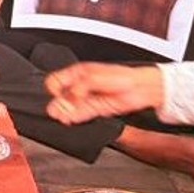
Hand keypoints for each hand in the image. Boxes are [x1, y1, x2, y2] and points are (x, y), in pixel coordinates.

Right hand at [45, 63, 163, 123]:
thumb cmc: (121, 76)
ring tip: (61, 117)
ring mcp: (87, 98)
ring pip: (70, 107)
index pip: (55, 80)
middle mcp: (80, 86)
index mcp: (77, 73)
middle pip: (61, 95)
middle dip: (58, 102)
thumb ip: (79, 87)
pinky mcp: (94, 109)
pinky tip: (69, 119)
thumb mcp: (94, 77)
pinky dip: (74, 118)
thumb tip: (69, 97)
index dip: (53, 88)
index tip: (56, 94)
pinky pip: (80, 115)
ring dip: (64, 112)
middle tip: (58, 108)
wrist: (140, 87)